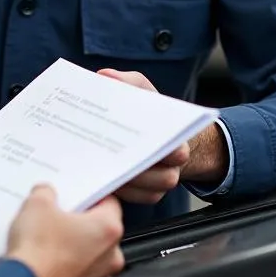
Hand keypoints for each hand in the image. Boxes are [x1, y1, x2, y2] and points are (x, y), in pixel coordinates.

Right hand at [7, 184, 124, 276]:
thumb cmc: (38, 251)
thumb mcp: (37, 203)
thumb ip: (47, 192)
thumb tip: (46, 194)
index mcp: (108, 229)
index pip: (110, 203)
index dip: (91, 198)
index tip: (78, 199)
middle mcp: (110, 258)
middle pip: (101, 233)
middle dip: (82, 226)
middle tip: (58, 221)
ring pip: (92, 260)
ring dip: (77, 253)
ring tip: (50, 245)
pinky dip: (68, 276)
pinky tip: (49, 268)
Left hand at [98, 68, 227, 197]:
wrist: (157, 134)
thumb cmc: (151, 111)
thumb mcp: (143, 90)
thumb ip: (128, 82)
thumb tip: (105, 76)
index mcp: (177, 141)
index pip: (177, 152)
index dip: (163, 153)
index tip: (142, 147)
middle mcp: (172, 167)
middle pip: (161, 178)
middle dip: (137, 170)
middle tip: (112, 159)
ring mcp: (158, 184)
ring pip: (146, 193)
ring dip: (124, 182)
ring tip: (99, 167)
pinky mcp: (145, 195)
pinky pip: (133, 199)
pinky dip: (117, 191)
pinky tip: (98, 177)